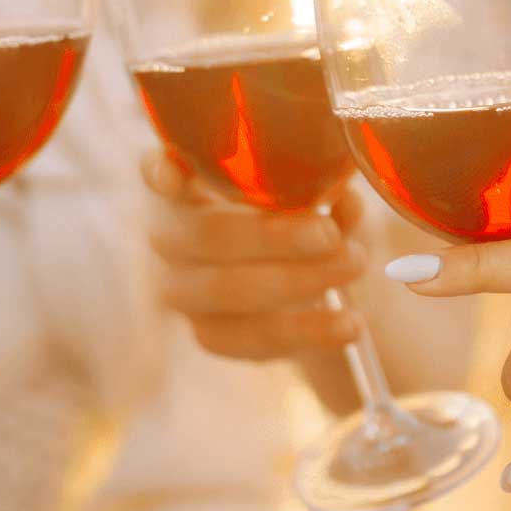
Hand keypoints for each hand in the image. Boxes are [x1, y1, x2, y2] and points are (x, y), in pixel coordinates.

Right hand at [143, 151, 364, 360]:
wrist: (301, 284)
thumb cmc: (297, 217)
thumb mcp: (313, 194)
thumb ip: (323, 192)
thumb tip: (343, 204)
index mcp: (185, 186)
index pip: (157, 172)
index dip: (161, 171)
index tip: (175, 175)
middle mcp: (171, 236)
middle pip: (205, 235)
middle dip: (271, 236)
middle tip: (328, 234)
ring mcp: (183, 291)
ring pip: (226, 291)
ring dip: (297, 281)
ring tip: (354, 266)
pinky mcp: (211, 335)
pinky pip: (253, 338)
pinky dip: (308, 331)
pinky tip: (350, 324)